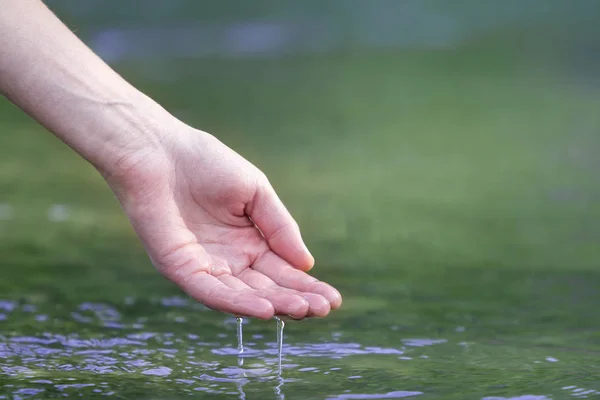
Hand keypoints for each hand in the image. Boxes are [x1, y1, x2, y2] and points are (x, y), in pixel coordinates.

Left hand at [104, 123, 341, 318]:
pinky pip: (211, 292)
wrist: (159, 151)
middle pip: (267, 287)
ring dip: (274, 305)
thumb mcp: (256, 192)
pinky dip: (238, 302)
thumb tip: (307, 264)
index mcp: (249, 240)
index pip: (282, 270)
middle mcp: (229, 259)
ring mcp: (205, 266)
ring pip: (244, 294)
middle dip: (297, 299)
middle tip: (325, 309)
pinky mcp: (181, 269)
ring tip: (304, 310)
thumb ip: (280, 226)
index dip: (307, 285)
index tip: (333, 298)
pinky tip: (265, 309)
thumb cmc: (206, 163)